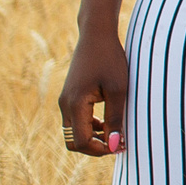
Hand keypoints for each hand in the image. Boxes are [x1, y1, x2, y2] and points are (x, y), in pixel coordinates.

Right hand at [59, 28, 129, 155]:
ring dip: (93, 137)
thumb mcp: (118, 89)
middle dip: (95, 147)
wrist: (96, 34)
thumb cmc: (110, 59)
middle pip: (73, 142)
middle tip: (118, 142)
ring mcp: (64, 100)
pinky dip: (89, 127)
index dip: (101, 149)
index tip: (121, 144)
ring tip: (116, 131)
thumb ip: (115, 119)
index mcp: (75, 104)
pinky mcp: (68, 97)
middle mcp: (64, 104)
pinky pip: (74, 122)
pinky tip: (107, 121)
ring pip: (73, 133)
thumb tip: (114, 145)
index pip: (82, 142)